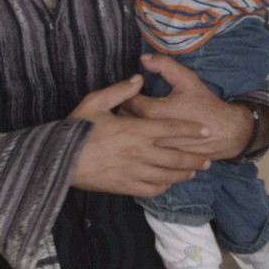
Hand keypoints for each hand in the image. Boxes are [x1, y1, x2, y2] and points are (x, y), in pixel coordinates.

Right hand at [68, 74, 212, 197]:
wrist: (60, 160)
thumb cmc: (77, 129)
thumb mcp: (95, 102)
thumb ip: (120, 91)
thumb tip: (138, 79)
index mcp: (135, 130)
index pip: (172, 129)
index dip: (191, 130)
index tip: (206, 131)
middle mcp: (139, 152)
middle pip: (176, 157)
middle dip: (196, 158)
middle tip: (208, 158)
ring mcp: (134, 172)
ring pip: (168, 175)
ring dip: (184, 174)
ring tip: (194, 172)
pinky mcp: (125, 187)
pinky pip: (151, 189)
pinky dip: (163, 187)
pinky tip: (167, 183)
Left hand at [121, 54, 255, 161]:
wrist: (225, 132)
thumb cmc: (205, 104)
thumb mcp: (187, 79)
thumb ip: (164, 65)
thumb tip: (143, 58)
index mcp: (153, 111)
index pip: (125, 99)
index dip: (128, 92)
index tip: (136, 90)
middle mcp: (150, 132)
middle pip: (123, 119)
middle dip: (125, 108)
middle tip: (134, 102)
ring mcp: (153, 148)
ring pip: (130, 136)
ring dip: (130, 126)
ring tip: (138, 118)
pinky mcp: (159, 159)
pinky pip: (140, 148)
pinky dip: (140, 141)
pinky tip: (146, 134)